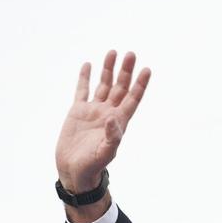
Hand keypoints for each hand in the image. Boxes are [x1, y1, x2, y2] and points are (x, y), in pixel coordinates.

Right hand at [55, 50, 150, 192]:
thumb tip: (113, 119)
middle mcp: (108, 112)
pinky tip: (88, 65)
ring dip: (108, 70)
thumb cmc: (93, 165)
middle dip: (126, 71)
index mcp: (119, 121)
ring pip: (103, 85)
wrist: (75, 170)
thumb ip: (112, 136)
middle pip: (120, 87)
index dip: (140, 84)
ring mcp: (93, 111)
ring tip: (113, 52)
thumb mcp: (106, 152)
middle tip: (131, 54)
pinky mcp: (78, 111)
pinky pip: (82, 90)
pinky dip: (84, 78)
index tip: (147, 69)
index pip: (133, 98)